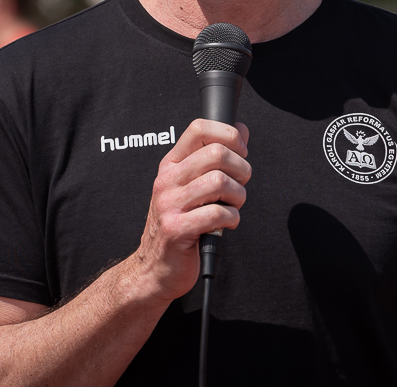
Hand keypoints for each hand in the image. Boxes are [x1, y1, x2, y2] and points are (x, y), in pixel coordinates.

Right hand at [126, 118, 250, 302]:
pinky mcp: (177, 229)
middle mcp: (167, 181)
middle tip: (239, 186)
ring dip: (238, 196)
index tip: (240, 151)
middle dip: (241, 169)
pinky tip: (226, 224)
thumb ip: (214, 158)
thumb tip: (241, 130)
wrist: (154, 268)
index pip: (199, 128)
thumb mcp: (191, 186)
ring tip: (232, 207)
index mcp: (171, 165)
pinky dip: (232, 219)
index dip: (228, 134)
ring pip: (220, 182)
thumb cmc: (179, 225)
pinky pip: (218, 213)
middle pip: (216, 153)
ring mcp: (170, 204)